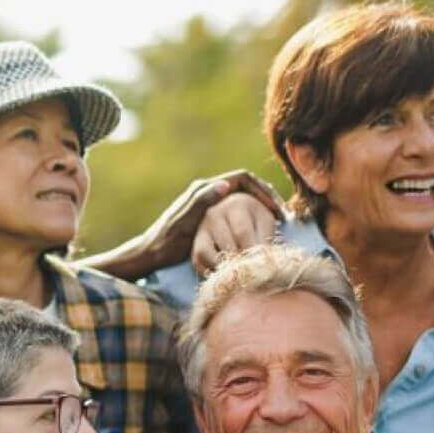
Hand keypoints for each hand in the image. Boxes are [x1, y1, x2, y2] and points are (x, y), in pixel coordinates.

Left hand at [136, 170, 284, 276]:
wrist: (150, 254)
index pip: (244, 179)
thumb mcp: (185, 221)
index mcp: (205, 189)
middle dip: (267, 199)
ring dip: (262, 210)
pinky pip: (238, 215)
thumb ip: (203, 202)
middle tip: (283, 216)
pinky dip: (252, 222)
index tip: (275, 207)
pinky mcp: (211, 220)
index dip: (263, 189)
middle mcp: (209, 193)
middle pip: (248, 189)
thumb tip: (226, 185)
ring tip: (277, 225)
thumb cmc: (166, 240)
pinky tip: (259, 236)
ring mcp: (211, 206)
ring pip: (244, 202)